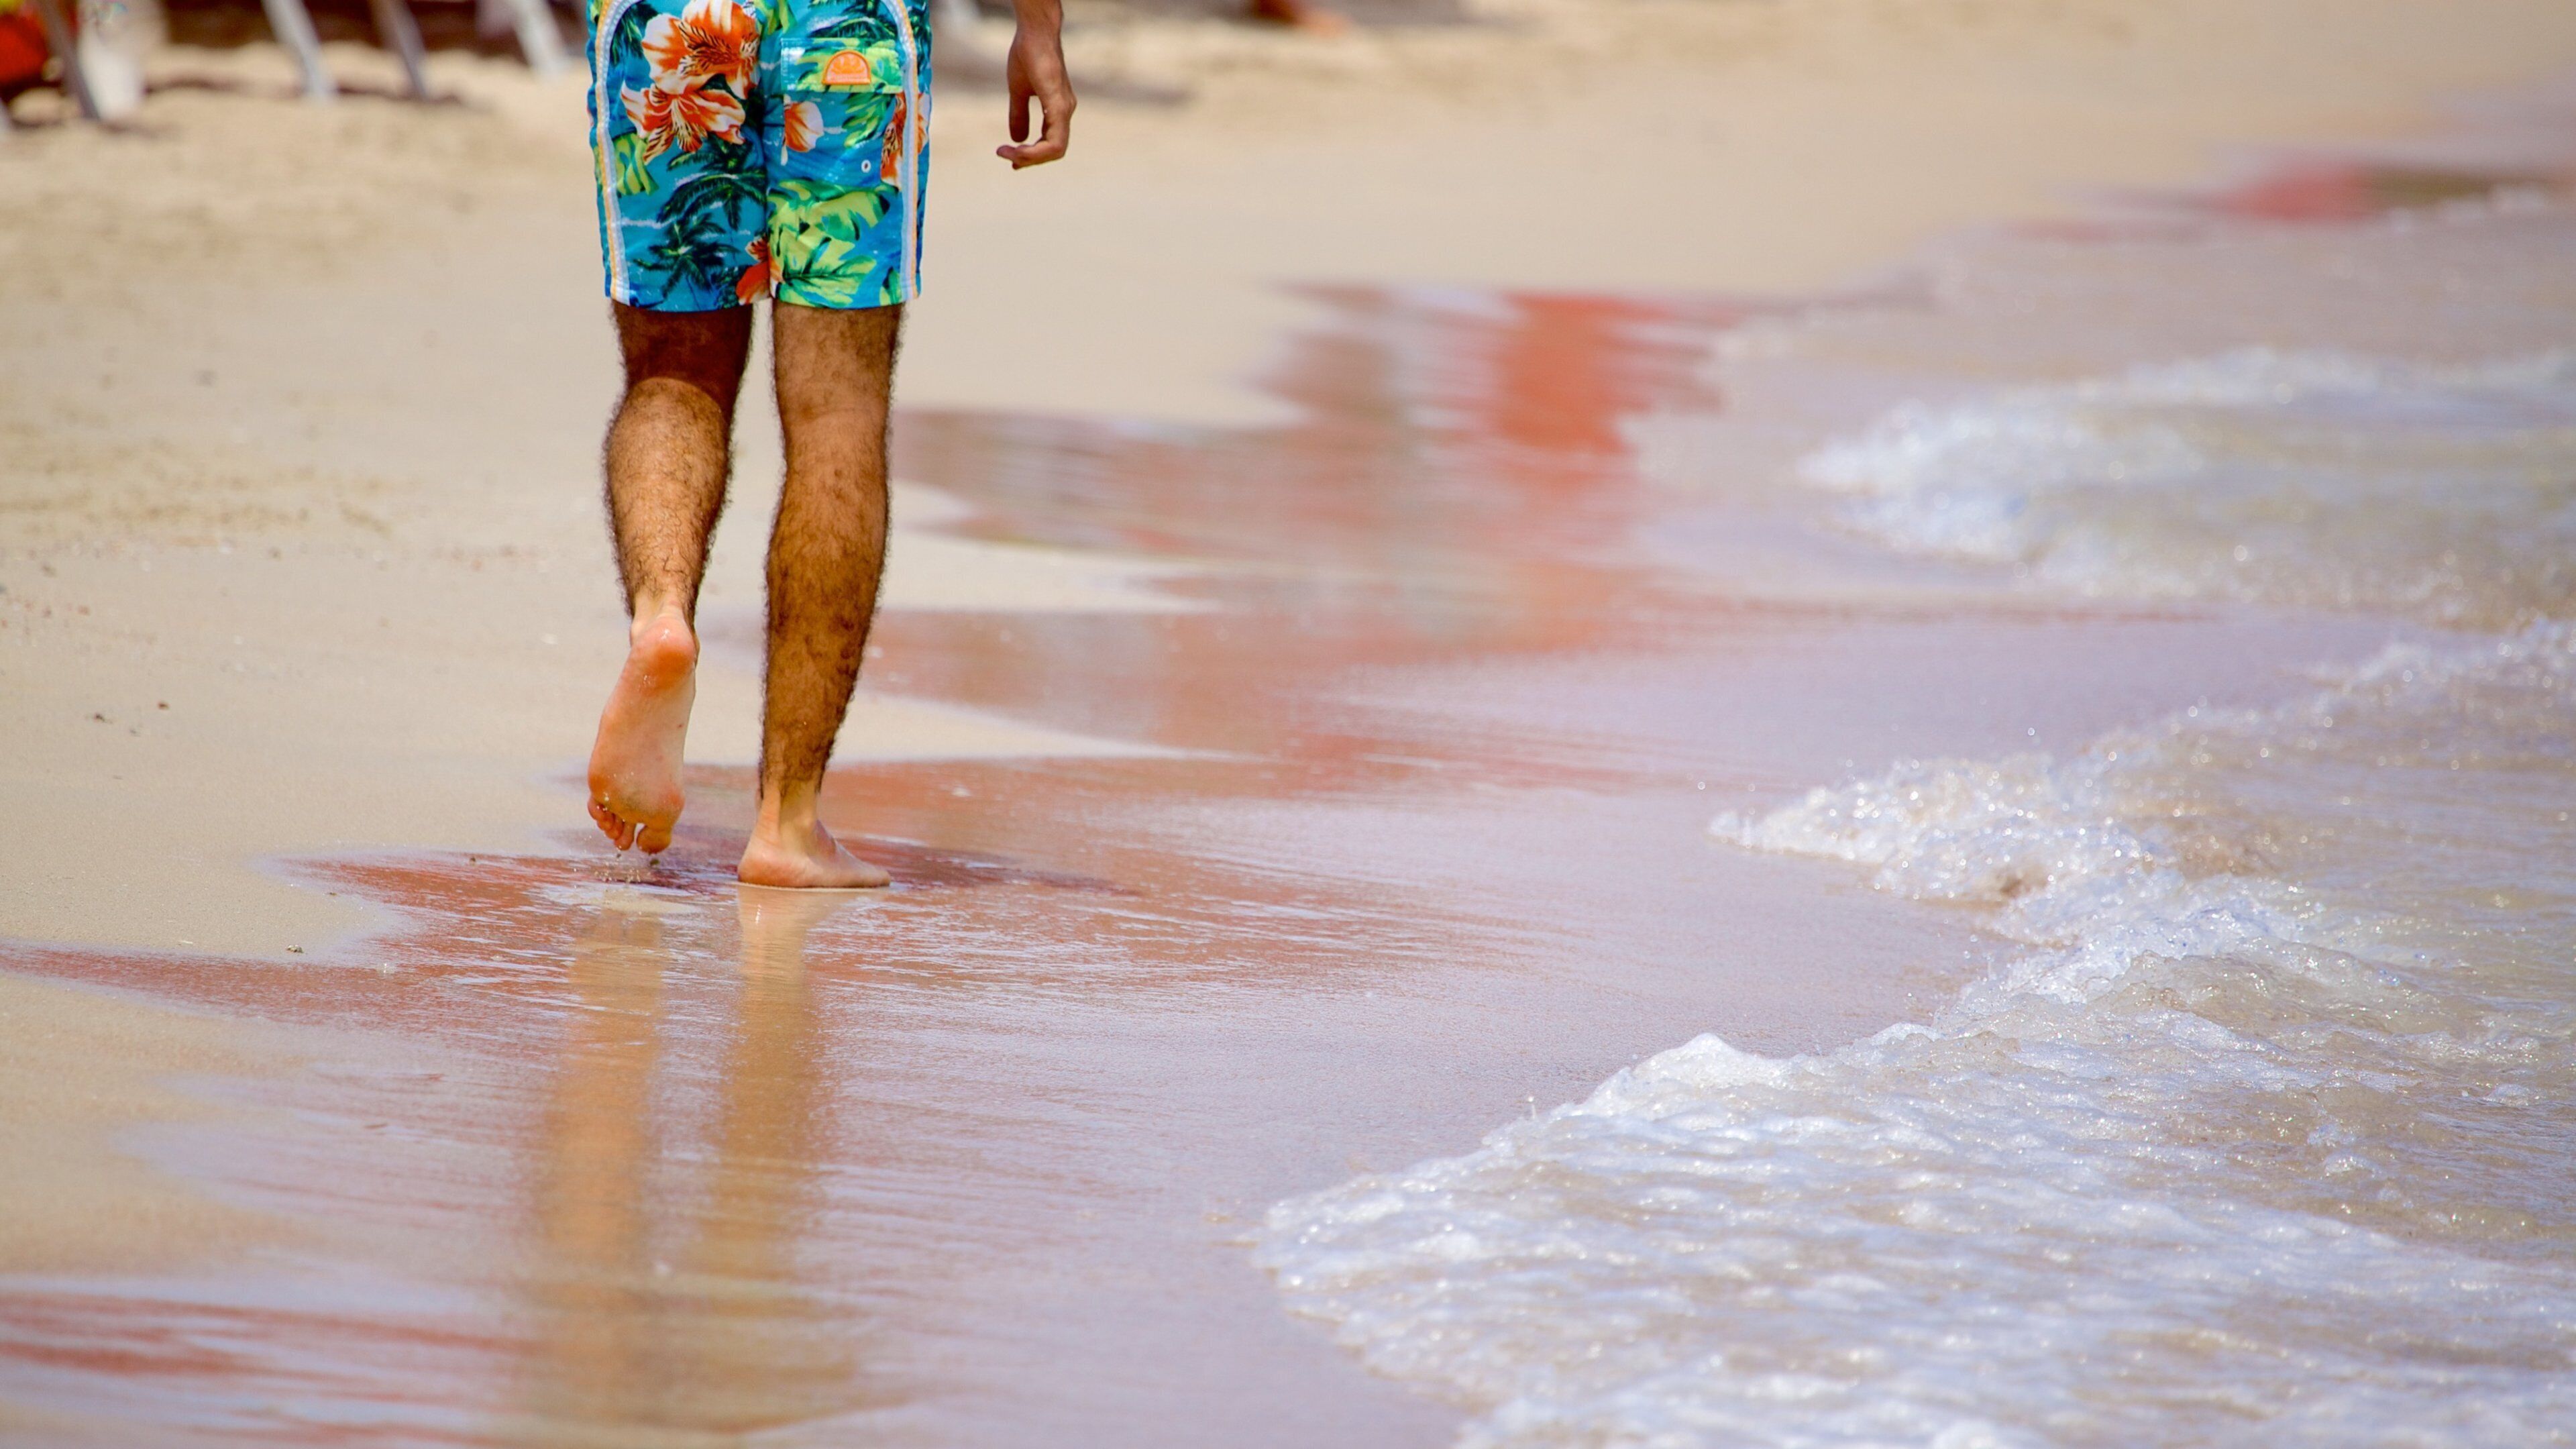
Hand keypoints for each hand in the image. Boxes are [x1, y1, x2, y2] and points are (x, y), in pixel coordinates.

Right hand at [997, 4, 1073, 168]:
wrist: (1034, 32)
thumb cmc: (1028, 55)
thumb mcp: (1018, 91)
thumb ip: (1018, 115)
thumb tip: (1015, 139)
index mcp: (1058, 109)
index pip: (1051, 143)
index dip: (1033, 155)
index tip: (1011, 157)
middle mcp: (1065, 111)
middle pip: (1054, 151)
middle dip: (1029, 159)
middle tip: (1006, 156)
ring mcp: (1064, 108)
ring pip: (1056, 149)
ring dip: (1031, 157)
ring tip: (1009, 153)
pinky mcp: (1058, 104)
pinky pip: (1054, 139)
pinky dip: (1036, 149)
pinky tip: (1017, 147)